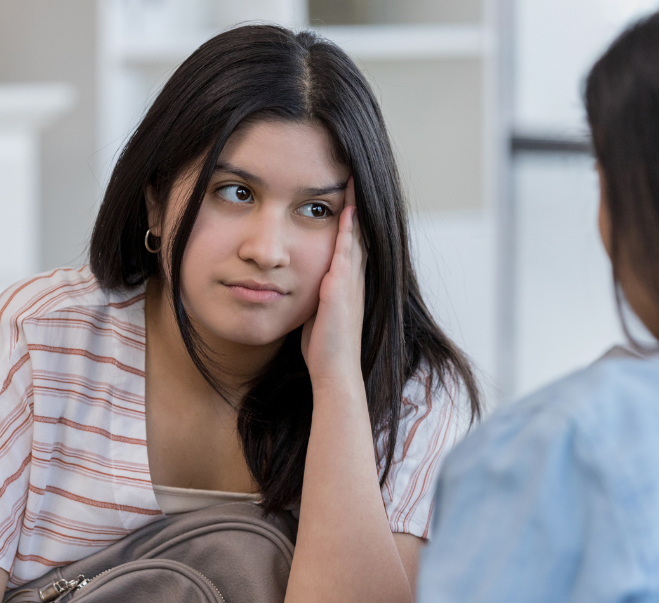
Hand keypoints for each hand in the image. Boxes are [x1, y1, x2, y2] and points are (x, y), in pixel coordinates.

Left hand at [301, 178, 365, 386]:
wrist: (335, 372)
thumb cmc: (324, 348)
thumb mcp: (318, 313)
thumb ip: (315, 296)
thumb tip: (300, 286)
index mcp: (347, 283)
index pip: (351, 242)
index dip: (350, 217)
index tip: (344, 192)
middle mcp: (354, 279)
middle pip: (358, 232)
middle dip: (356, 203)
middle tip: (354, 173)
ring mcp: (350, 283)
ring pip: (355, 236)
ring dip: (355, 207)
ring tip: (353, 179)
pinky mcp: (341, 288)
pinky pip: (346, 252)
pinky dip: (348, 230)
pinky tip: (345, 210)